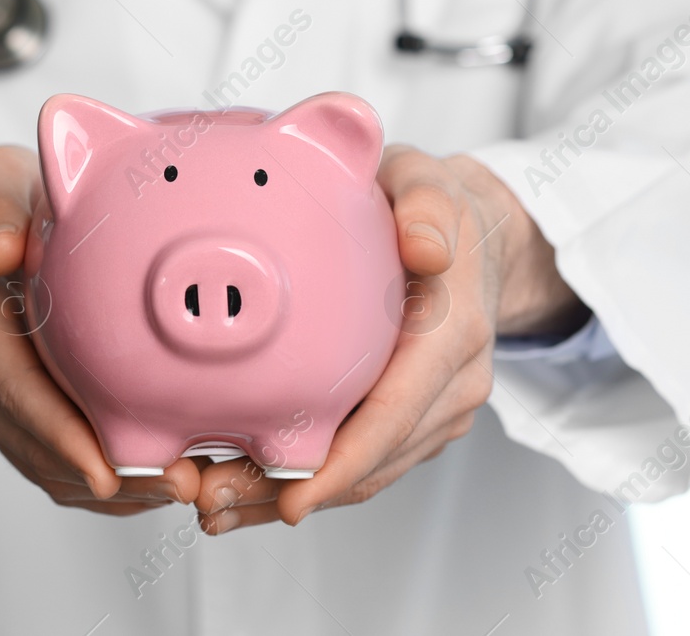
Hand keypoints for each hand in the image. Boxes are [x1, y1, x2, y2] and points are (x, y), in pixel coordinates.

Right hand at [0, 148, 201, 514]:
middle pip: (38, 444)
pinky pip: (50, 460)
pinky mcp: (7, 413)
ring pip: (46, 465)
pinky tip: (153, 481)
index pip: (18, 391)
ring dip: (113, 488)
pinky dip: (100, 479)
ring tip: (183, 488)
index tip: (109, 470)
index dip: (63, 436)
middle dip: (107, 475)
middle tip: (180, 484)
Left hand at [192, 147, 587, 533]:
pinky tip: (245, 485)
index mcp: (454, 335)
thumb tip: (425, 247)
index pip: (396, 414)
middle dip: (293, 492)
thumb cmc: (438, 205)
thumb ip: (427, 207)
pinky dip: (307, 479)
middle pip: (371, 461)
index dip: (344, 464)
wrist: (478, 233)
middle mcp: (454, 386)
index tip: (292, 501)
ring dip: (288, 496)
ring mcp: (437, 409)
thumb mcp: (429, 183)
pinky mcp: (415, 419)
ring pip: (364, 473)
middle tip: (211, 503)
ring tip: (213, 505)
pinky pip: (363, 461)